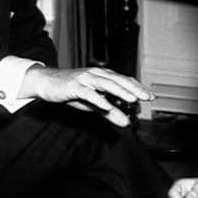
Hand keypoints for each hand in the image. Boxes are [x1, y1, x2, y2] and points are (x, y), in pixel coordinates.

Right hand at [18, 65, 152, 126]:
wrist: (46, 83)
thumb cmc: (72, 91)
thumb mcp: (93, 104)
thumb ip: (110, 112)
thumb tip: (126, 123)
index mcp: (103, 76)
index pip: (124, 80)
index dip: (138, 87)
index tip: (150, 96)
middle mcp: (96, 74)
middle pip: (118, 80)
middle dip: (134, 89)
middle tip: (146, 98)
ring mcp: (85, 79)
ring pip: (106, 84)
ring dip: (120, 91)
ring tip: (132, 99)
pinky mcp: (74, 86)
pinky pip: (88, 93)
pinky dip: (98, 98)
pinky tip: (107, 105)